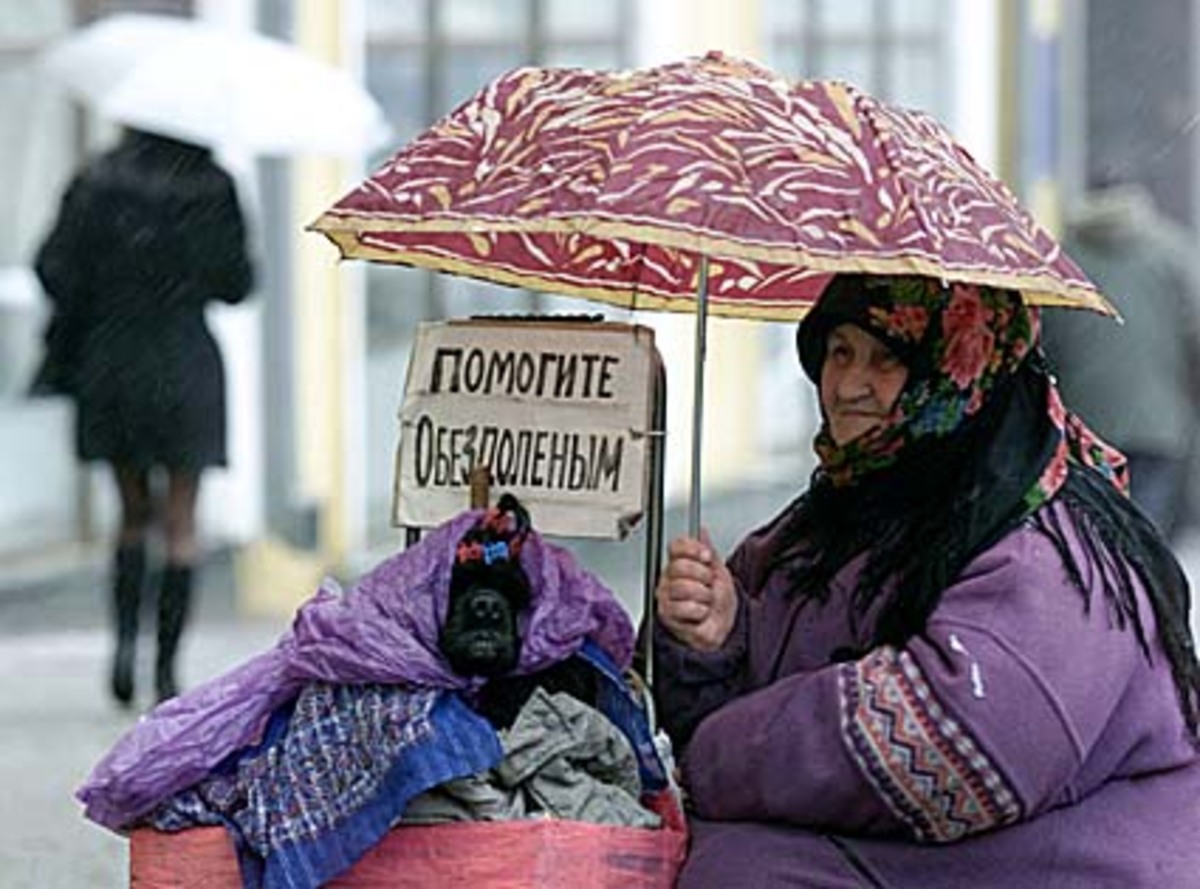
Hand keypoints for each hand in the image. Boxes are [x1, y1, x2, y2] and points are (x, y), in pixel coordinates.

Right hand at [655, 528, 736, 651]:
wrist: (722, 629)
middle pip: (679, 566)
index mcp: (679, 564)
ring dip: (704, 596)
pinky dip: (700, 611)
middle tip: (708, 584)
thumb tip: (702, 531)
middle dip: (702, 576)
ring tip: (706, 601)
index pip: (676, 546)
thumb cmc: (718, 603)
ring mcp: (666, 597)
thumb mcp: (718, 571)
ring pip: (683, 587)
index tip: (707, 557)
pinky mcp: (667, 615)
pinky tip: (701, 613)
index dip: (693, 549)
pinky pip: (685, 607)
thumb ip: (707, 550)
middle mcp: (669, 579)